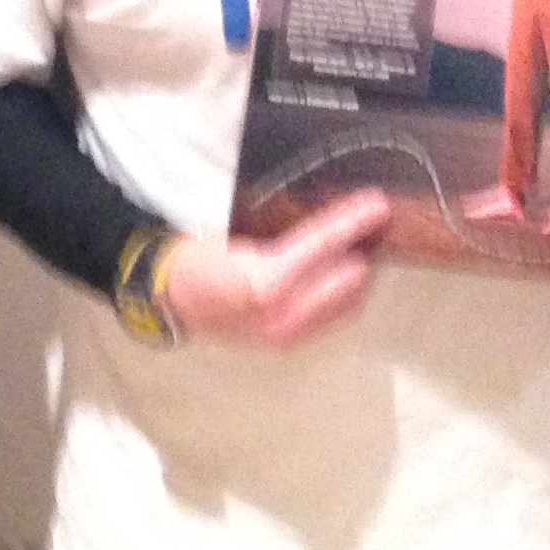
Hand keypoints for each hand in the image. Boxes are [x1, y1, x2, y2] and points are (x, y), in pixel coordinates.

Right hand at [157, 191, 390, 347]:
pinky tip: (341, 274)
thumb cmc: (202, 258)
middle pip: (347, 280)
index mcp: (264, 282)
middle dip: (364, 250)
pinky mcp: (288, 345)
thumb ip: (289, 233)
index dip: (352, 221)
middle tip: (375, 224)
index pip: (322, 246)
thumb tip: (336, 218)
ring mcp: (287, 335)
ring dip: (359, 275)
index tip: (378, 204)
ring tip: (362, 246)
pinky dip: (343, 295)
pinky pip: (332, 319)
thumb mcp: (240, 236)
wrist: (172, 299)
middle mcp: (281, 315)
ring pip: (347, 304)